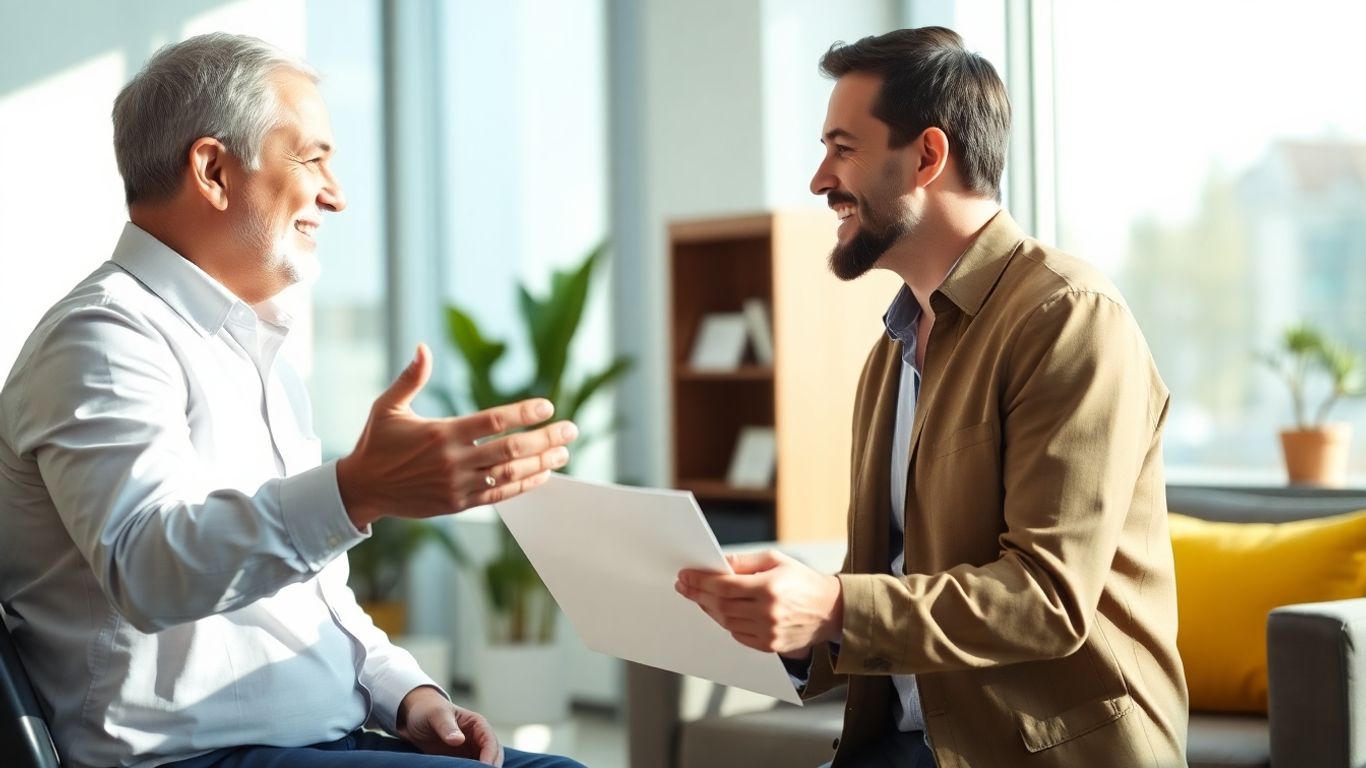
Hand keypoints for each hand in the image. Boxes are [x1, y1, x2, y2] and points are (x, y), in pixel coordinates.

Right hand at [337, 343, 578, 529]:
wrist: (361, 489)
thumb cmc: (376, 443)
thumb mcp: (388, 406)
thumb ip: (411, 378)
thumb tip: (423, 347)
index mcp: (441, 433)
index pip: (493, 421)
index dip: (523, 414)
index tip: (548, 407)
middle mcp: (453, 460)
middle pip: (510, 449)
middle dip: (545, 439)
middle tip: (571, 429)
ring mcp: (457, 485)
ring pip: (509, 475)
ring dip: (541, 463)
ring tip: (564, 452)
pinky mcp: (457, 504)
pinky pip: (498, 495)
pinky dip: (523, 486)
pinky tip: (542, 475)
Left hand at [397, 686, 503, 764]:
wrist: (415, 717)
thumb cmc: (428, 710)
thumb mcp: (436, 715)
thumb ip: (446, 727)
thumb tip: (458, 740)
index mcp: (477, 724)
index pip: (490, 742)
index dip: (490, 756)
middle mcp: (478, 738)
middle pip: (493, 756)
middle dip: (490, 767)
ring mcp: (471, 751)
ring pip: (484, 764)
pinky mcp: (462, 760)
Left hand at [675, 550, 842, 654]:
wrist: (830, 610)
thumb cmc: (802, 581)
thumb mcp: (775, 560)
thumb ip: (744, 562)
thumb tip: (718, 563)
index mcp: (769, 588)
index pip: (724, 586)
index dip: (700, 581)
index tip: (685, 576)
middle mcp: (768, 613)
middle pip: (720, 605)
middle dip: (698, 594)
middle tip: (684, 586)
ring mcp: (768, 632)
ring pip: (726, 621)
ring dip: (708, 609)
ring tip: (699, 597)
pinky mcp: (770, 646)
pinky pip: (737, 634)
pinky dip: (725, 622)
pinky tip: (719, 611)